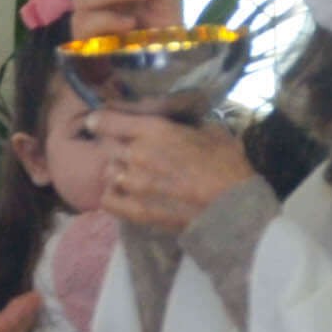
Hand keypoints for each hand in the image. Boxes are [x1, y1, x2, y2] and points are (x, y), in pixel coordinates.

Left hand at [96, 111, 254, 235]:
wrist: (235, 208)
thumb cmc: (229, 166)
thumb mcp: (211, 132)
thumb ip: (186, 128)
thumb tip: (181, 127)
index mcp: (154, 130)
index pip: (109, 120)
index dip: (100, 120)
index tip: (96, 121)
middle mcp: (137, 154)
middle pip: (109, 148)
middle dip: (117, 149)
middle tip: (130, 154)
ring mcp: (134, 185)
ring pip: (108, 173)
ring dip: (118, 173)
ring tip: (131, 177)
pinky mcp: (136, 212)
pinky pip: (108, 200)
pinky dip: (113, 196)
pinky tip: (124, 196)